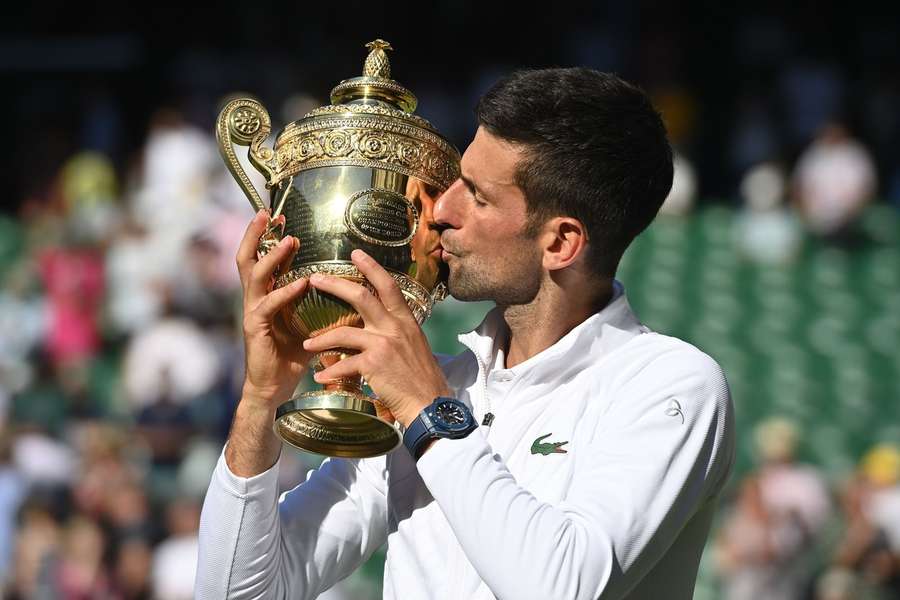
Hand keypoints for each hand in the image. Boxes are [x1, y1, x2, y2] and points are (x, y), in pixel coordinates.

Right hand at [237, 210, 312, 409]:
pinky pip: (267, 305)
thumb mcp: (309, 322)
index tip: (279, 216)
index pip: (262, 258)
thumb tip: (349, 289)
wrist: (274, 387)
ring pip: (255, 276)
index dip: (268, 237)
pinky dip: (284, 292)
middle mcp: (255, 299)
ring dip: (273, 257)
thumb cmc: (292, 355)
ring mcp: (252, 313)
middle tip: (267, 213)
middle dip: (255, 234)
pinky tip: (301, 283)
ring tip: (290, 241)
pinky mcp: (254, 329)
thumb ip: (321, 304)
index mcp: (266, 295)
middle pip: (247, 258)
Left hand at [302, 249, 449, 426]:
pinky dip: (330, 372)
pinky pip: (344, 363)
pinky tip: (321, 378)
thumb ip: (397, 334)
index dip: (371, 267)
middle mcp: (395, 328)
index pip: (388, 286)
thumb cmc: (423, 380)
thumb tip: (379, 329)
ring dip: (321, 339)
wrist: (430, 405)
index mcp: (406, 321)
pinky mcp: (374, 364)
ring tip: (307, 344)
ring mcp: (384, 344)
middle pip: (362, 296)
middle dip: (335, 285)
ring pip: (344, 333)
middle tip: (315, 279)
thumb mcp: (415, 347)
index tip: (356, 254)